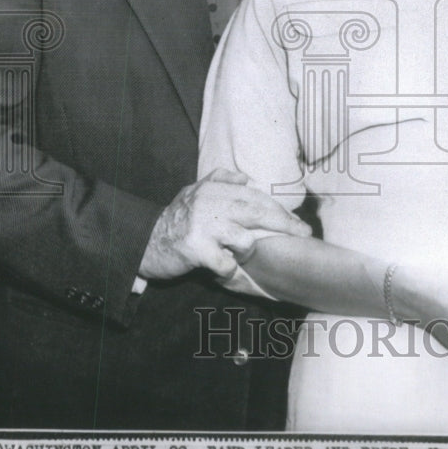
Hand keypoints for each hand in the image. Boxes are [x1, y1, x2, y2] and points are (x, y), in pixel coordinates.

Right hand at [139, 168, 311, 279]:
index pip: (255, 197)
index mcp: (212, 189)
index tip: (297, 223)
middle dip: (285, 225)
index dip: (279, 210)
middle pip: (258, 212)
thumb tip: (246, 177)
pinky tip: (220, 269)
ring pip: (245, 240)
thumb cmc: (175, 219)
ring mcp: (203, 226)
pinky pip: (226, 264)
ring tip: (232, 254)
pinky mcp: (195, 248)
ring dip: (245, 252)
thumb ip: (219, 181)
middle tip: (303, 235)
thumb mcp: (193, 192)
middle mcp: (209, 203)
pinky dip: (228, 270)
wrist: (144, 242)